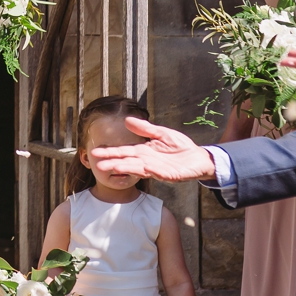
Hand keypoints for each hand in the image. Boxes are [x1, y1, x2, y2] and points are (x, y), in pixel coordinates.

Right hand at [88, 117, 216, 182]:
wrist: (199, 158)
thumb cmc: (181, 146)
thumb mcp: (162, 133)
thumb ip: (145, 129)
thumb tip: (126, 119)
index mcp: (144, 151)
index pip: (125, 151)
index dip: (111, 151)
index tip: (96, 152)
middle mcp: (147, 161)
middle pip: (127, 161)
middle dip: (113, 162)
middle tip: (97, 164)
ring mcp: (156, 169)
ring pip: (137, 168)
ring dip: (124, 168)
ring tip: (110, 168)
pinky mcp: (168, 175)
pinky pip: (155, 172)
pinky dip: (146, 171)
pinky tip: (139, 168)